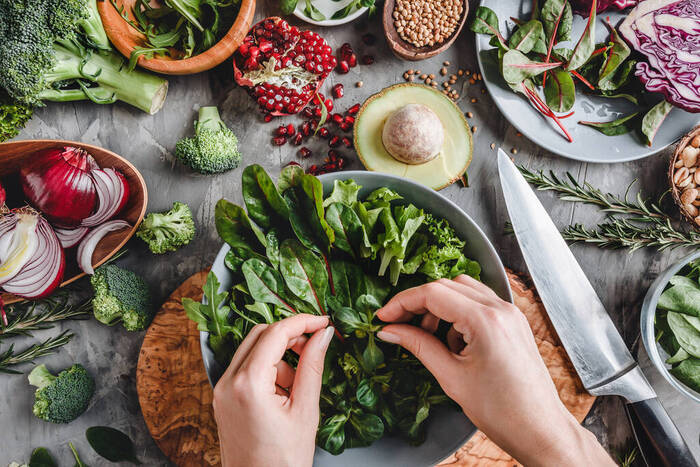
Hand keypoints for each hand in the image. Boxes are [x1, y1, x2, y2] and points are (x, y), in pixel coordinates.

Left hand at [212, 314, 333, 466]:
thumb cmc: (282, 462)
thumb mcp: (305, 410)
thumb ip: (313, 366)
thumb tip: (323, 336)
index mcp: (248, 385)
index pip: (275, 334)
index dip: (302, 322)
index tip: (323, 321)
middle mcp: (228, 383)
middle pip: (260, 335)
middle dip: (289, 335)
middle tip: (314, 344)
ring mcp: (221, 391)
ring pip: (251, 349)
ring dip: (278, 354)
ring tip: (297, 384)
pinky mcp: (222, 399)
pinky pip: (245, 368)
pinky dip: (266, 369)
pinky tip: (283, 392)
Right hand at [376, 275, 613, 466]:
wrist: (541, 430)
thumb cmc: (503, 411)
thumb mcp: (451, 377)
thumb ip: (419, 346)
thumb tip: (390, 331)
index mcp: (485, 320)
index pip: (433, 293)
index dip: (402, 302)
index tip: (384, 317)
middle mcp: (501, 309)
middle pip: (446, 286)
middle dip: (418, 303)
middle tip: (399, 326)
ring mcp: (510, 313)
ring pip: (463, 290)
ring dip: (439, 307)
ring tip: (428, 337)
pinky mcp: (513, 322)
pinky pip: (479, 303)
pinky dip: (458, 313)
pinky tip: (453, 341)